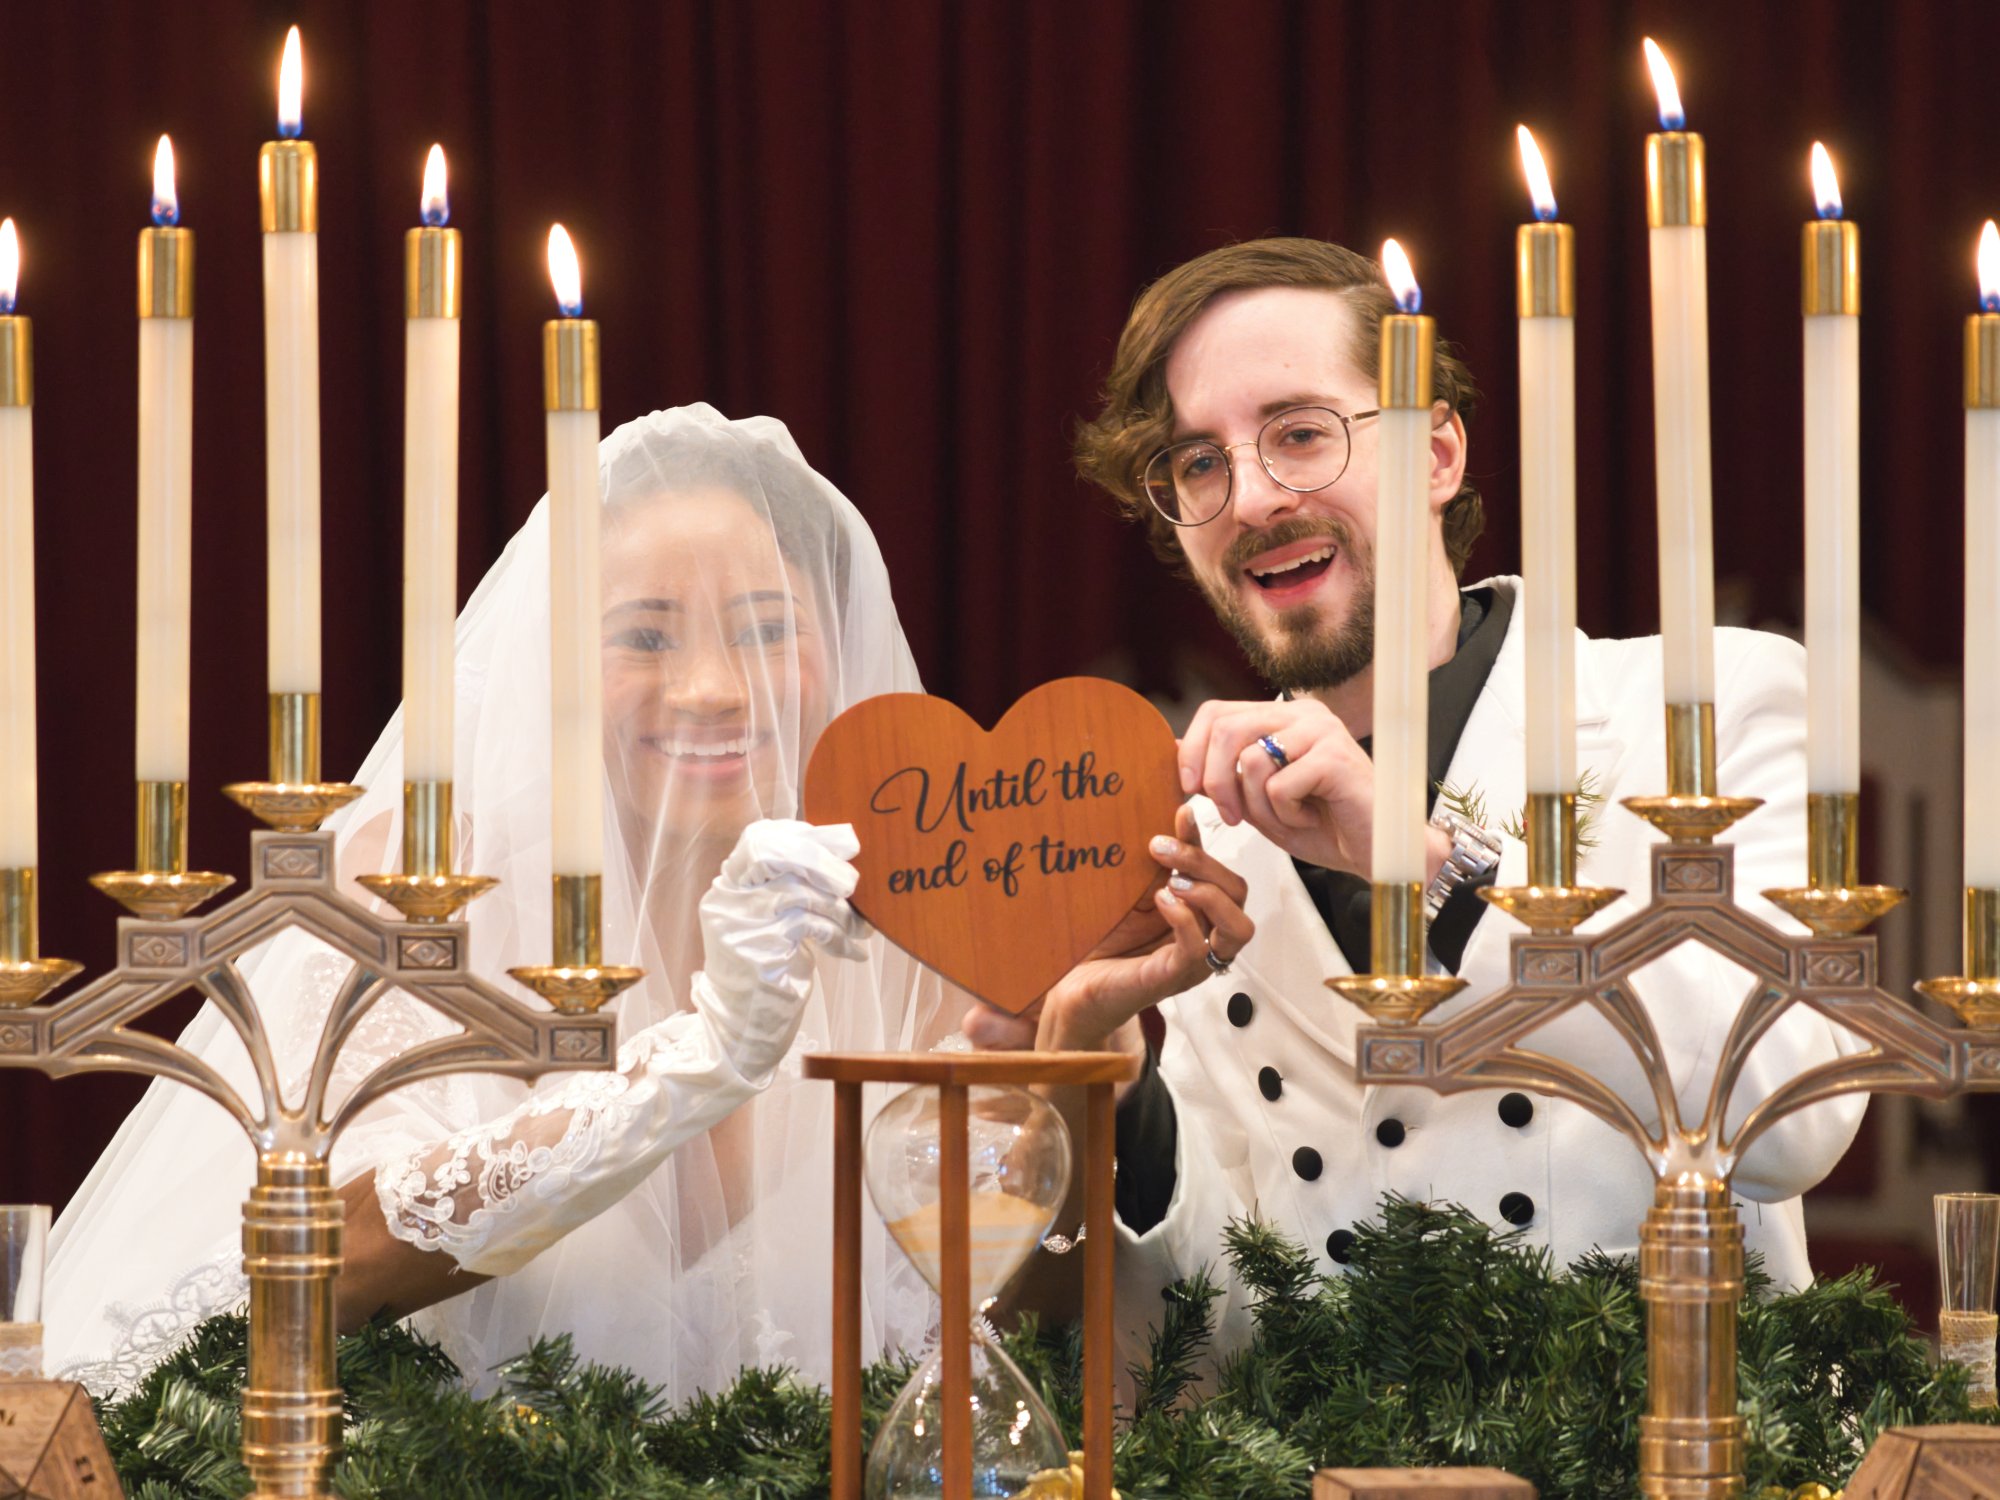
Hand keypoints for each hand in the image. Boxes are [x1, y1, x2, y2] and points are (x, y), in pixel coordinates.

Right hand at [696, 819, 869, 1071]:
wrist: (744, 1031)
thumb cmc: (768, 973)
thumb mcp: (776, 923)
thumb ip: (794, 888)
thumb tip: (843, 851)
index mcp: (728, 888)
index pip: (758, 839)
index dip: (801, 835)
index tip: (839, 846)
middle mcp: (727, 900)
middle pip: (775, 853)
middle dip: (822, 860)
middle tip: (851, 882)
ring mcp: (739, 924)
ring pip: (801, 892)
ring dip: (841, 911)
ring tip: (859, 929)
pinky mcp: (759, 950)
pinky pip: (811, 926)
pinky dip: (839, 937)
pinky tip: (853, 952)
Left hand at [961, 804, 1252, 1054]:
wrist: (1068, 984)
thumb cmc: (1101, 937)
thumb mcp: (1134, 887)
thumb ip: (1162, 858)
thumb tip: (1182, 809)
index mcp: (1200, 915)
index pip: (1228, 877)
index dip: (1208, 844)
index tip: (1179, 812)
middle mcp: (1205, 939)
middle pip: (1240, 896)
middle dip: (1206, 863)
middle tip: (1162, 847)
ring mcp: (1192, 962)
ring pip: (1238, 929)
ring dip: (1209, 895)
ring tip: (1172, 881)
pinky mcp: (1171, 979)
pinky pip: (1199, 952)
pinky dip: (1186, 920)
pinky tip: (1161, 901)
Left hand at [1177, 698, 1378, 876]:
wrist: (1374, 852)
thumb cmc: (1323, 826)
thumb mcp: (1258, 802)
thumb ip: (1224, 776)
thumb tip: (1175, 750)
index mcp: (1283, 718)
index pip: (1217, 712)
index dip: (1193, 749)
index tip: (1188, 788)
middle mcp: (1302, 714)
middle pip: (1227, 729)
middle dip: (1216, 781)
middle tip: (1232, 818)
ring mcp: (1321, 731)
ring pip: (1252, 761)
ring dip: (1259, 806)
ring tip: (1289, 818)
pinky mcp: (1334, 757)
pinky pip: (1280, 786)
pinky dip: (1286, 815)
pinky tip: (1311, 819)